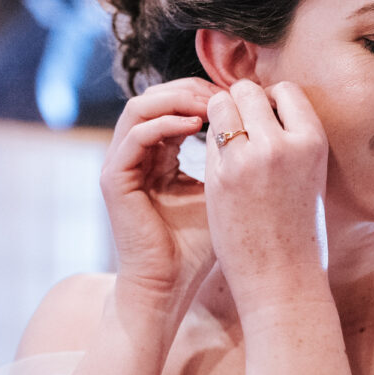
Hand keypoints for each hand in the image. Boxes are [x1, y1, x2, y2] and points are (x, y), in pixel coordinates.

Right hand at [100, 77, 217, 316]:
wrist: (169, 286)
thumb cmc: (198, 247)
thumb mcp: (220, 193)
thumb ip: (228, 160)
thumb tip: (260, 125)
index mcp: (159, 154)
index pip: (175, 105)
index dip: (207, 94)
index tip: (241, 96)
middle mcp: (136, 154)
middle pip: (157, 96)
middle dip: (193, 89)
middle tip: (227, 92)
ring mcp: (121, 164)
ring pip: (142, 106)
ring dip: (179, 98)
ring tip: (213, 103)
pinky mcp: (114, 178)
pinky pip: (136, 135)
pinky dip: (166, 123)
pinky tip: (197, 125)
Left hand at [203, 80, 330, 313]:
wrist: (283, 280)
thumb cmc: (298, 231)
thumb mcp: (311, 176)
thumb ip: (291, 141)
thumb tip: (263, 105)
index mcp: (313, 142)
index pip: (285, 91)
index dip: (271, 101)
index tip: (265, 122)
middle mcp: (281, 143)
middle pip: (247, 91)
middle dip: (240, 104)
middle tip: (240, 131)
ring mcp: (248, 159)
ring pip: (220, 106)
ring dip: (220, 118)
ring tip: (227, 144)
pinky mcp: (219, 177)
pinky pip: (208, 139)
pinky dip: (211, 146)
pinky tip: (219, 167)